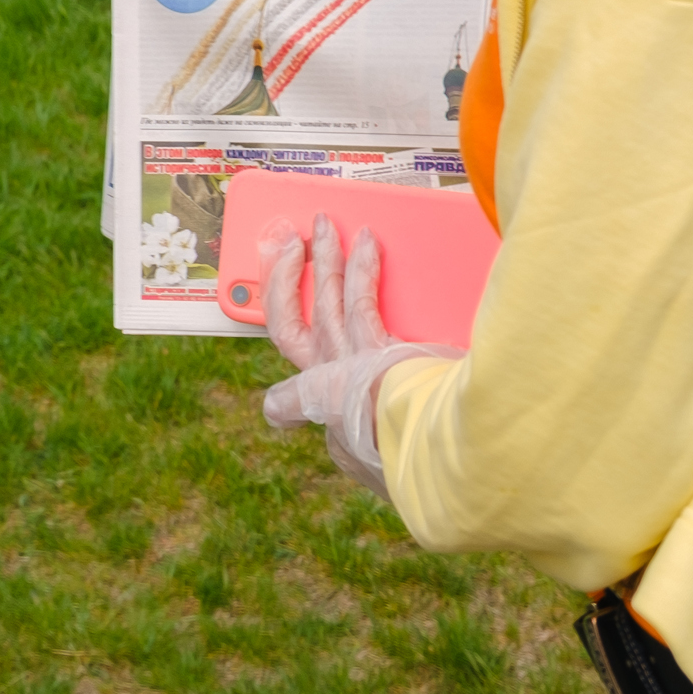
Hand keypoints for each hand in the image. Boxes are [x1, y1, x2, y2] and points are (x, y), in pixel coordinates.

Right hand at [258, 212, 462, 499]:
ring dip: (324, 258)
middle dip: (287, 281)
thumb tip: (367, 442)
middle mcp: (324, 382)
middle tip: (291, 244)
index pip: (290, 397)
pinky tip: (369, 242)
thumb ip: (372, 455)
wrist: (411, 455)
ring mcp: (343, 359)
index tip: (281, 397)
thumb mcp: (380, 467)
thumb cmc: (402, 462)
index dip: (284, 386)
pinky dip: (363, 266)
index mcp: (323, 413)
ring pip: (325, 297)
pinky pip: (360, 295)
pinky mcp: (370, 343)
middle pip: (292, 323)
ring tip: (325, 226)